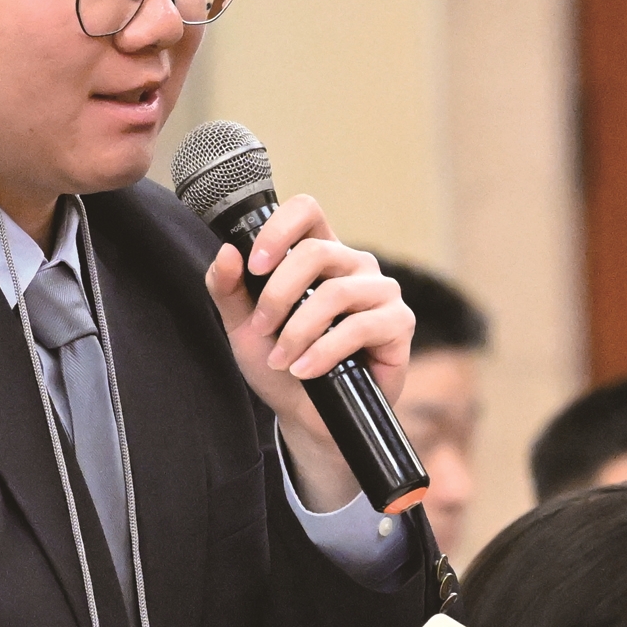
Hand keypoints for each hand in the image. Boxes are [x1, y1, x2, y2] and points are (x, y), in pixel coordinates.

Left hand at [201, 197, 409, 512]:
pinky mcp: (399, 323)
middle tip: (261, 328)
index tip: (254, 266)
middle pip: (316, 251)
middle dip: (278, 294)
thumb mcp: (243, 326)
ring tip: (281, 359)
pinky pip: (360, 326)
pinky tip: (305, 369)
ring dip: (298, 330)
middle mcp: (353, 264)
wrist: (306, 415)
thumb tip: (227, 252)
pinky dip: (324, 351)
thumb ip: (228, 288)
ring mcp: (380, 291)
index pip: (306, 211)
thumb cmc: (280, 363)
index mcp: (319, 253)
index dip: (278, 229)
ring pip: (337, 291)